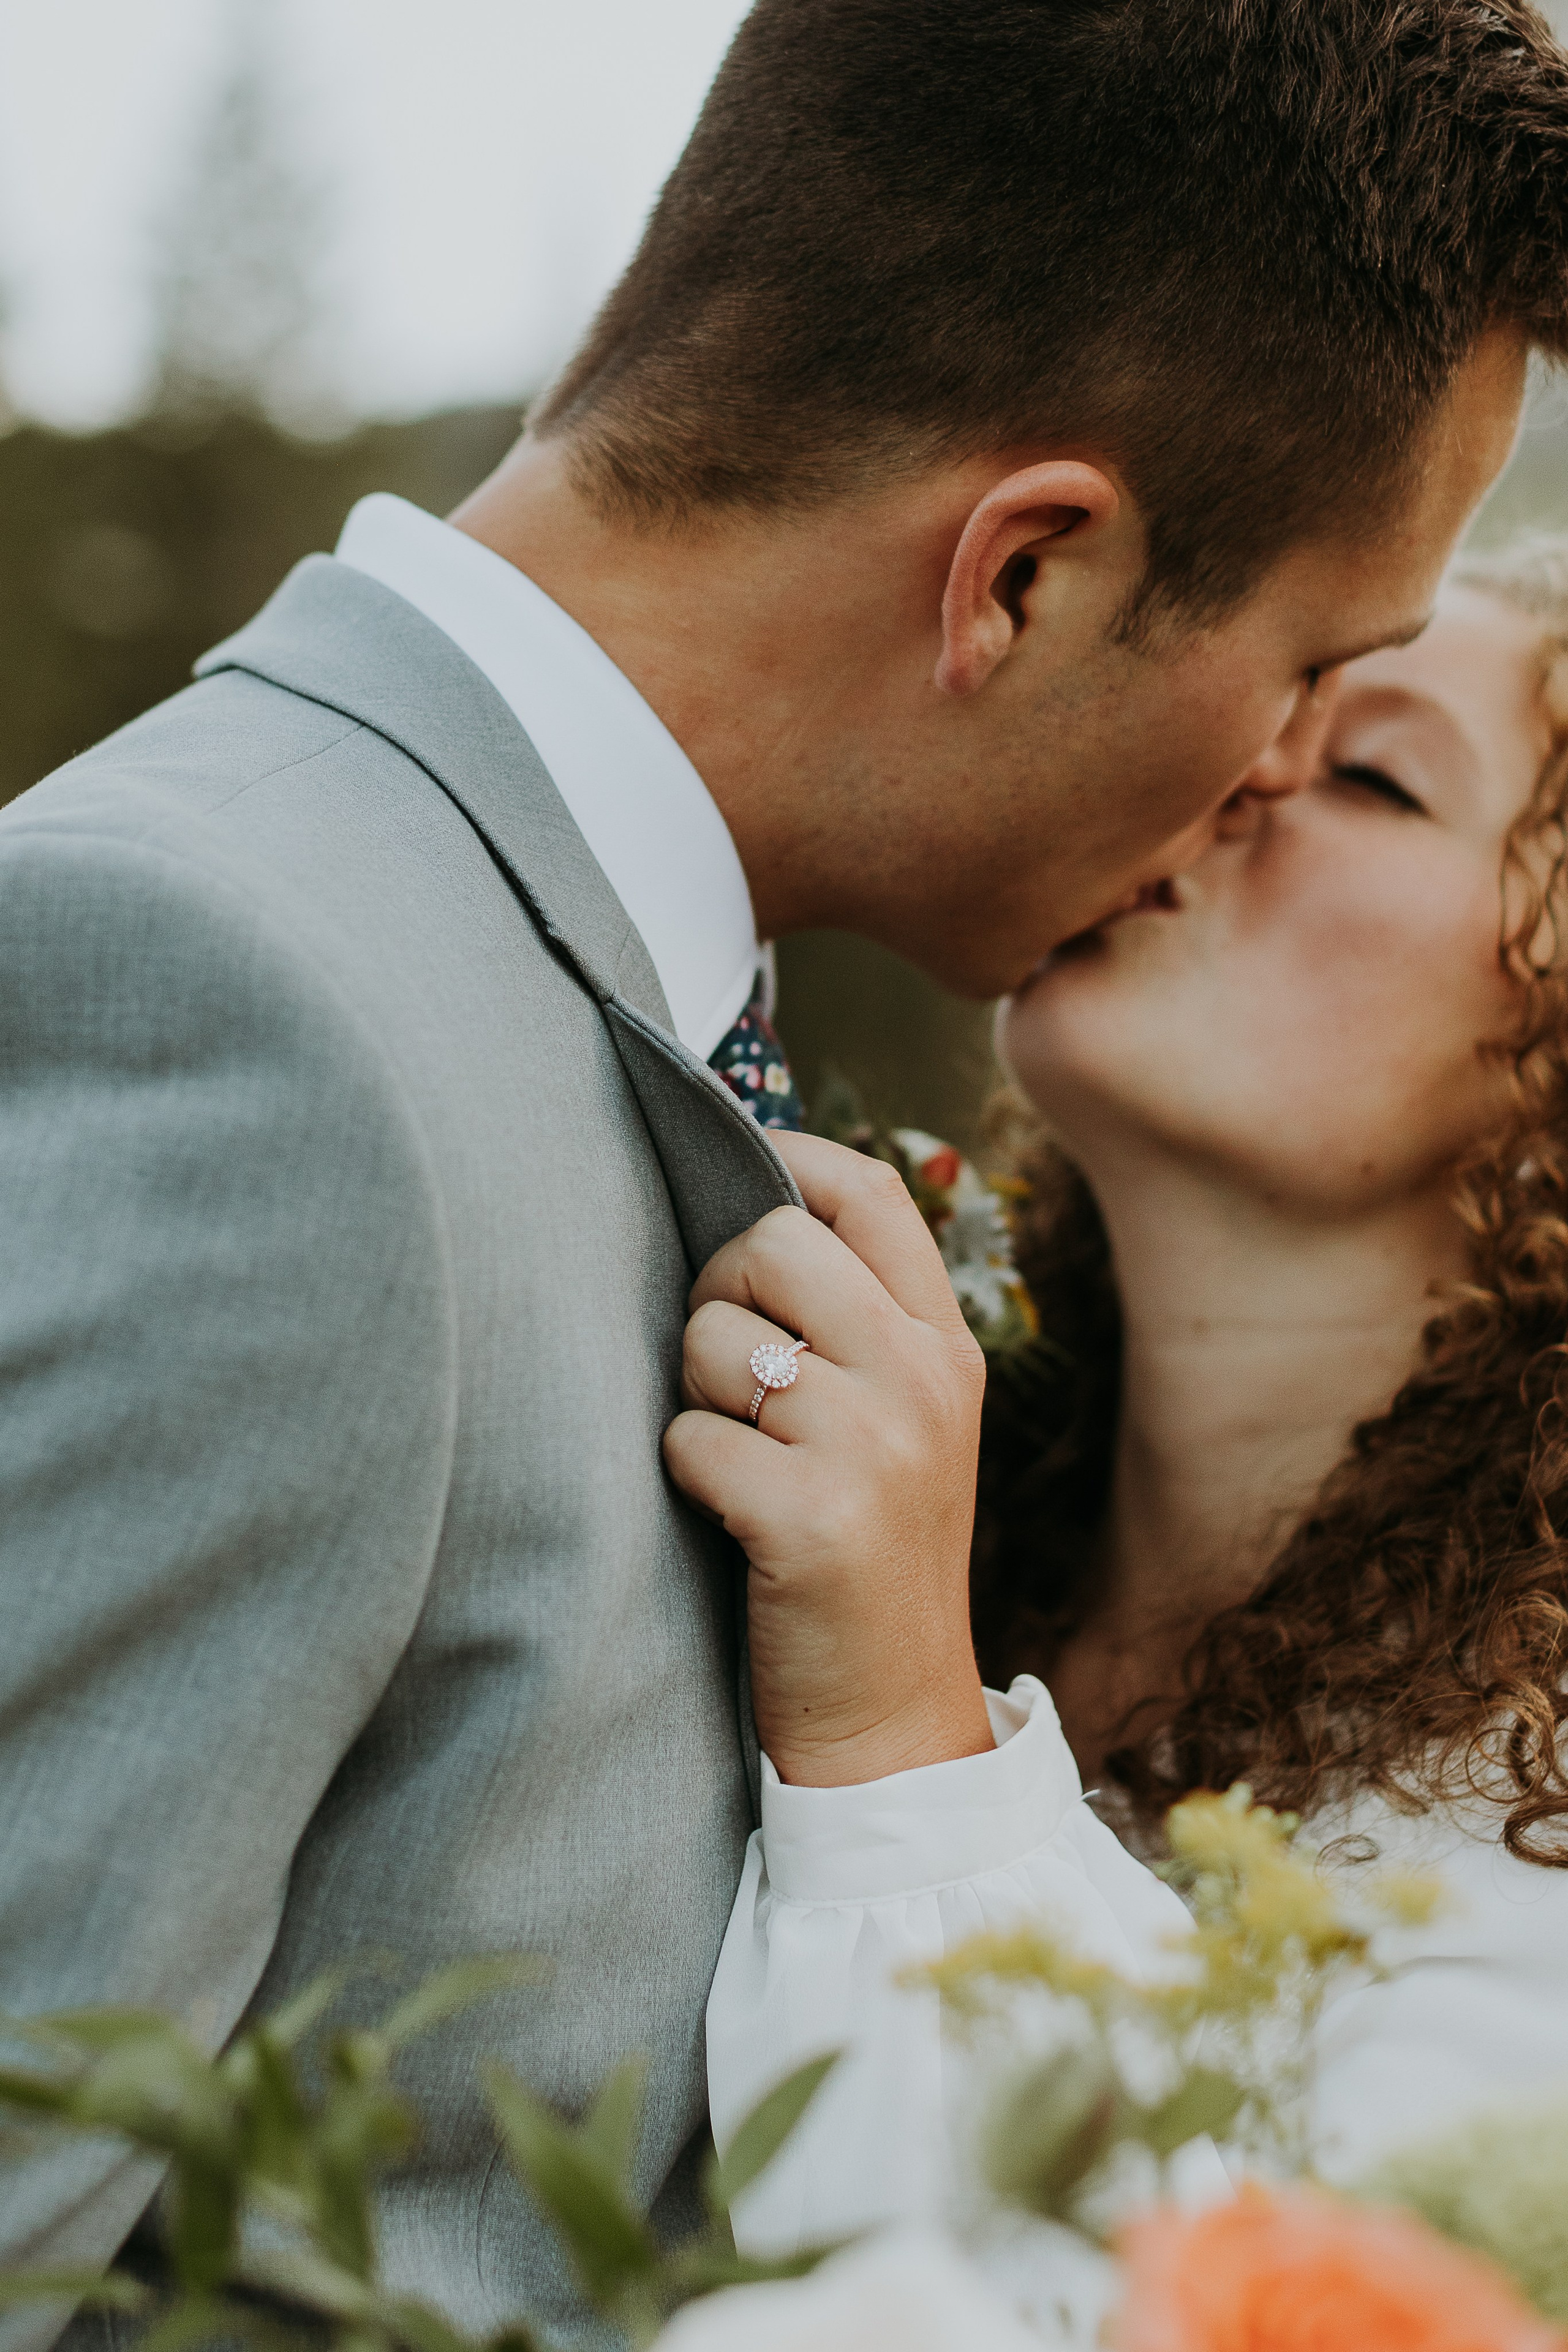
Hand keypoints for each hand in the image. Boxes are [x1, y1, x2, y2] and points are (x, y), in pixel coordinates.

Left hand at [662, 1131, 992, 1787]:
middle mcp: (922, 1381)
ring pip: (715, 1340)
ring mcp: (874, 1447)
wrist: (893, 1719)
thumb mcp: (903, 1424)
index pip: (872, 1194)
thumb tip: (743, 1216)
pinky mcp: (812, 1518)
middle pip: (773, 1243)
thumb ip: (852, 1325)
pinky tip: (728, 1517)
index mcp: (946, 1348)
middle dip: (713, 1289)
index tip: (732, 1173)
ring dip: (694, 1394)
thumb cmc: (870, 1556)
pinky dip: (685, 1473)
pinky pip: (690, 1438)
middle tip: (722, 1366)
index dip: (787, 1160)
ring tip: (739, 1455)